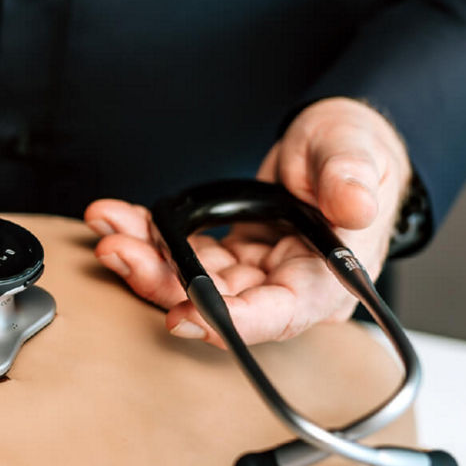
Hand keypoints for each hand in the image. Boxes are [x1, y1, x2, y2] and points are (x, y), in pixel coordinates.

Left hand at [84, 97, 411, 346]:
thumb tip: (354, 206)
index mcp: (327, 279)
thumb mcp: (357, 152)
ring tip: (108, 229)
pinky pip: (184, 254)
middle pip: (218, 303)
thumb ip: (352, 179)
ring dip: (145, 258)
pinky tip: (116, 217)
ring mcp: (254, 273)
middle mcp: (286, 286)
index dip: (227, 320)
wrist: (338, 144)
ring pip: (191, 281)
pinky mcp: (230, 256)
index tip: (181, 314)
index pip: (276, 316)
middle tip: (119, 252)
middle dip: (163, 282)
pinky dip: (148, 236)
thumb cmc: (355, 152)